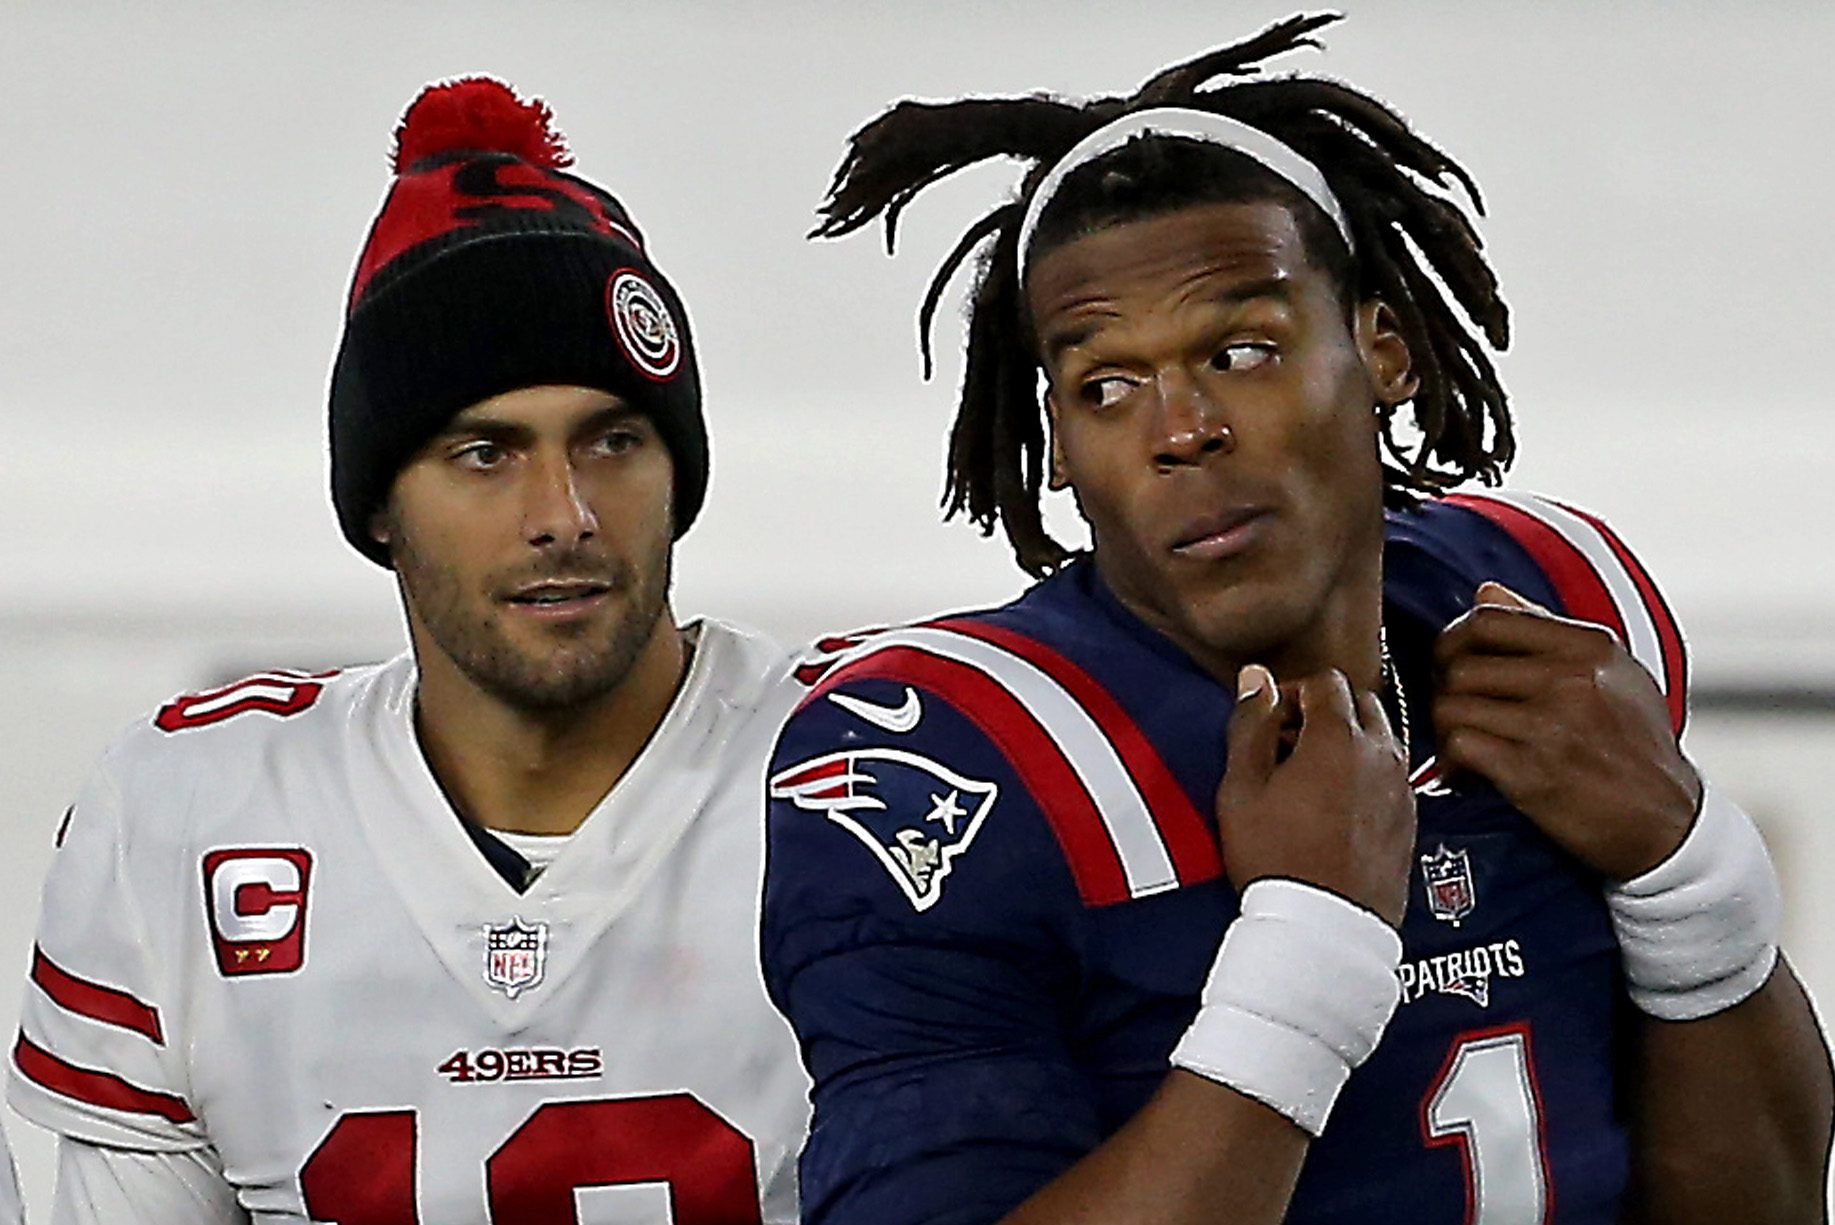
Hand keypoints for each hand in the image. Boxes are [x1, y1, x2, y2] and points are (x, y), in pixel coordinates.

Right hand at [1216, 666, 1415, 926]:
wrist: (1325, 927)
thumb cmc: (1275, 857)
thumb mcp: (1242, 789)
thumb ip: (1250, 725)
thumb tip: (1256, 678)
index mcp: (1338, 738)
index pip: (1325, 681)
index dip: (1292, 692)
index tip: (1272, 724)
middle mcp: (1381, 754)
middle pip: (1361, 702)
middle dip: (1326, 711)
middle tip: (1290, 745)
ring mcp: (1401, 788)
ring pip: (1380, 738)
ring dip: (1349, 742)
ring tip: (1312, 777)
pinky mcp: (1410, 819)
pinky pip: (1391, 776)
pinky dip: (1367, 774)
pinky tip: (1337, 806)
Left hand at [1432, 582, 1700, 879]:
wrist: (1668, 824)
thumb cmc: (1636, 746)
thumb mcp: (1614, 674)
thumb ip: (1546, 627)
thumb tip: (1485, 592)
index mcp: (1588, 646)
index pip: (1487, 619)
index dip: (1454, 640)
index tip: (1453, 663)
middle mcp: (1570, 679)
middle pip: (1460, 663)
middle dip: (1443, 688)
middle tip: (1452, 710)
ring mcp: (1550, 726)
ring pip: (1451, 704)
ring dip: (1445, 728)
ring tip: (1460, 744)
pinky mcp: (1531, 772)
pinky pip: (1460, 745)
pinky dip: (1452, 760)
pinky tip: (1466, 772)